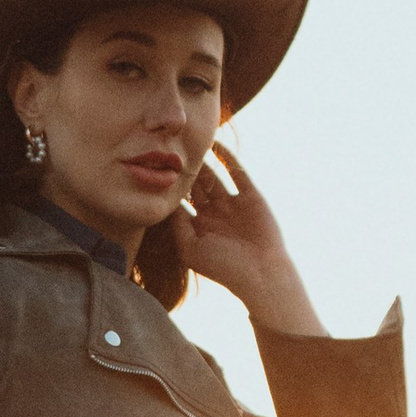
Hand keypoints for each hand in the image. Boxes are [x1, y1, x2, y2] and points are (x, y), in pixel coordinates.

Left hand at [177, 146, 325, 335]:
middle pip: (195, 187)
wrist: (260, 272)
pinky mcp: (251, 197)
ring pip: (213, 177)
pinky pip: (237, 173)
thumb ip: (177, 223)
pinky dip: (227, 158)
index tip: (155, 170)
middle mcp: (214, 214)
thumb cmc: (222, 266)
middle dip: (184, 171)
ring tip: (189, 144)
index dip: (170, 187)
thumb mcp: (190, 247)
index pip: (180, 202)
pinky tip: (216, 144)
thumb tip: (168, 200)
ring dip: (203, 162)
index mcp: (199, 228)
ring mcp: (233, 204)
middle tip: (169, 151)